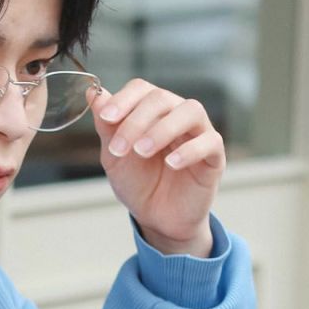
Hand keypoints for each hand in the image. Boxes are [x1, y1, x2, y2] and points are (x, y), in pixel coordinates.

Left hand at [84, 78, 225, 256]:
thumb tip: (94, 93)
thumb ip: (107, 127)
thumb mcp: (115, 157)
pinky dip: (189, 150)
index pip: (141, 89)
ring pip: (190, 111)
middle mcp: (176, 115)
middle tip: (119, 148)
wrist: (156, 218)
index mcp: (152, 111)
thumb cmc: (138, 183)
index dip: (123, 99)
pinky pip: (210, 142)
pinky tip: (171, 164)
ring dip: (162, 129)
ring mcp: (198, 133)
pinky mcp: (214, 155)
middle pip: (162, 98)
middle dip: (135, 121)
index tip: (106, 117)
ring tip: (142, 152)